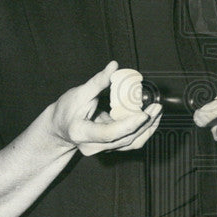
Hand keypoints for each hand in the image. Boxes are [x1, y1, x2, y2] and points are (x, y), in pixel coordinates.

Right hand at [48, 61, 162, 155]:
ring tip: (157, 111)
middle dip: (144, 124)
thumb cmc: (66, 110)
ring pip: (130, 143)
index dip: (128, 125)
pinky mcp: (110, 147)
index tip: (144, 114)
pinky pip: (130, 142)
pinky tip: (151, 118)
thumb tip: (114, 66)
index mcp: (81, 132)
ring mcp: (102, 150)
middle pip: (124, 139)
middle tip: (156, 106)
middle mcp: (92, 146)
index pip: (109, 133)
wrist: (60, 128)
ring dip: (147, 128)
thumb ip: (98, 82)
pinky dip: (142, 131)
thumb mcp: (79, 93)